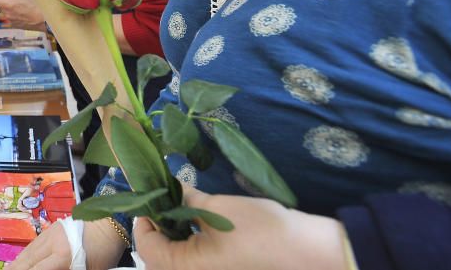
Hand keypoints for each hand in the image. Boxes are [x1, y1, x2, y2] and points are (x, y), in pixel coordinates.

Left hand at [0, 0, 45, 30]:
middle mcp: (6, 14)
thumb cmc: (35, 5)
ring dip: (3, 12)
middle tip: (6, 0)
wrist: (43, 20)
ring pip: (1, 15)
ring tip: (13, 8)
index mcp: (7, 4)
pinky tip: (17, 14)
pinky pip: (7, 21)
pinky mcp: (13, 26)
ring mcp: (9, 21)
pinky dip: (9, 17)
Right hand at [8, 219, 125, 269]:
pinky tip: (20, 262)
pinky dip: (24, 255)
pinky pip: (33, 245)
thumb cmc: (105, 252)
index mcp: (63, 254)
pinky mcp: (51, 229)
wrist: (111, 222)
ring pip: (28, 252)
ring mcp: (50, 233)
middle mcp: (51, 242)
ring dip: (17, 264)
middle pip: (27, 261)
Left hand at [133, 187, 348, 269]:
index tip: (150, 198)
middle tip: (165, 203)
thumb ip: (185, 200)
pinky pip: (197, 263)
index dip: (144, 222)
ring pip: (179, 262)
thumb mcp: (215, 208)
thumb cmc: (258, 230)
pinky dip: (192, 246)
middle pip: (160, 259)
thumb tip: (168, 188)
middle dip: (158, 231)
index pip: (147, 249)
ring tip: (181, 210)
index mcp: (186, 269)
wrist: (307, 252)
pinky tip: (199, 224)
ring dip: (175, 238)